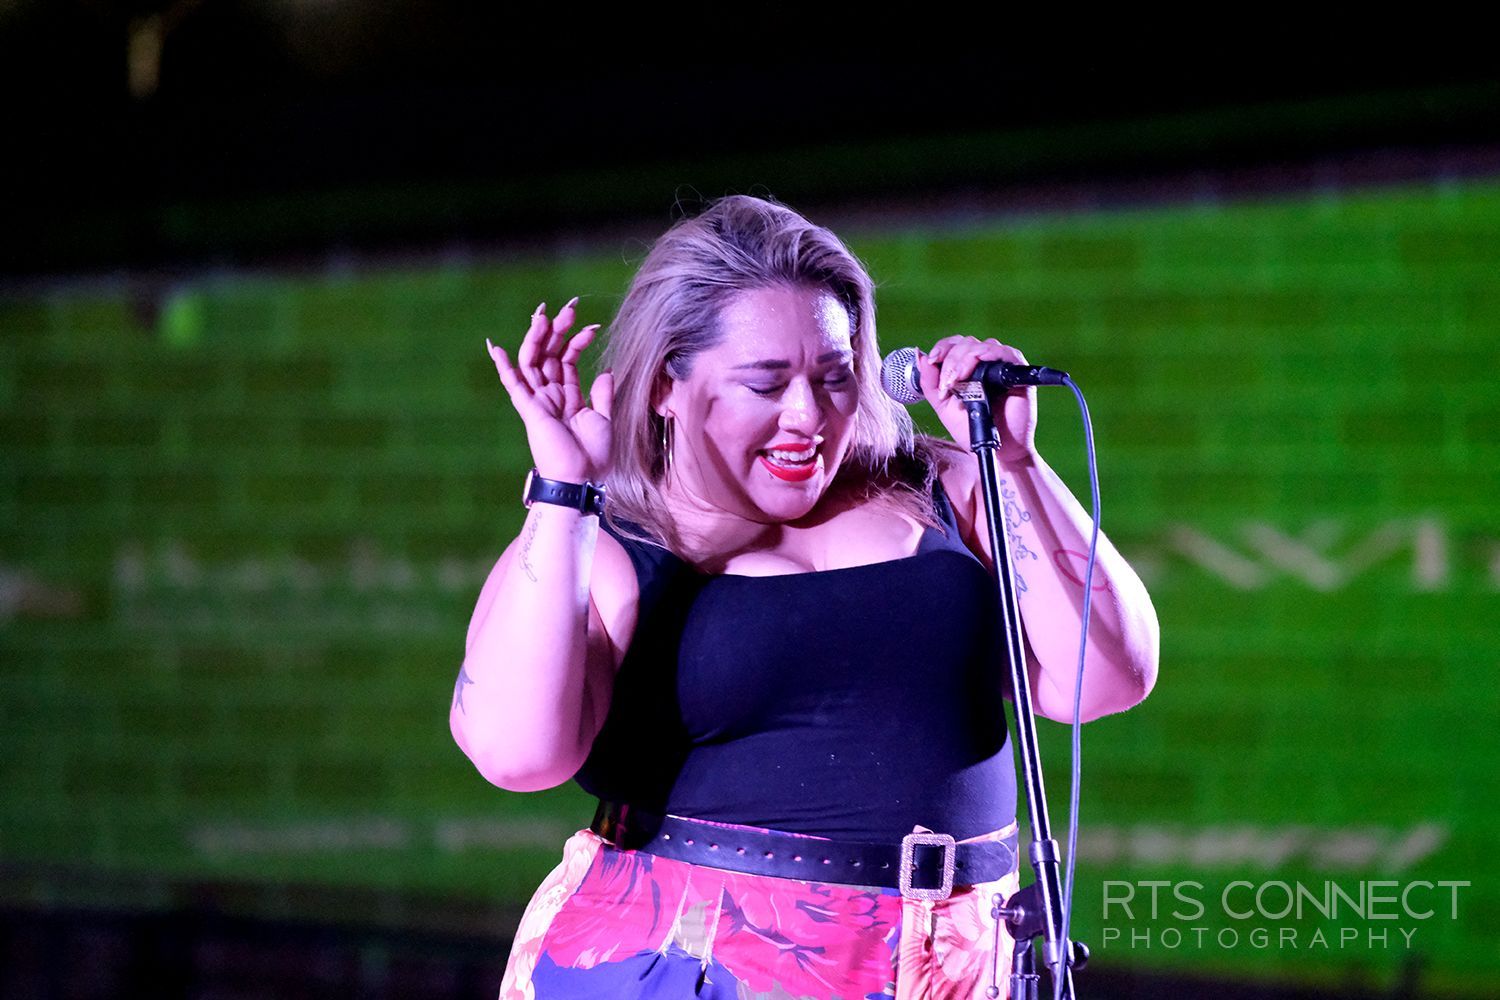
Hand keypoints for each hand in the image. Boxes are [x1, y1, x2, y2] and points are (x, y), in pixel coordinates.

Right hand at [487, 297, 613, 482]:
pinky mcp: (530, 410)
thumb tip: (606, 371)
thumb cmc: (593, 457)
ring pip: (533, 362)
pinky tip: (496, 347)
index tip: (591, 327)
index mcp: (568, 398)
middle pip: (549, 355)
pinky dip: (504, 367)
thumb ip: (602, 395)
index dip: (576, 342)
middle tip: (569, 308)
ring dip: (537, 337)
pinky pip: (513, 385)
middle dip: (557, 330)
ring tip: (544, 314)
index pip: (567, 361)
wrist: (582, 479)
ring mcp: (538, 402)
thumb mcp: (604, 420)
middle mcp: (550, 397)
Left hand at [915, 336, 1037, 460]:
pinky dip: (988, 354)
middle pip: (965, 343)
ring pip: (981, 345)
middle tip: (947, 383)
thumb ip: (930, 382)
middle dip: (951, 360)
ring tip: (958, 381)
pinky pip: (1004, 352)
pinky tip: (978, 368)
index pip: (953, 344)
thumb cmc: (970, 428)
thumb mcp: (942, 405)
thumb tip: (919, 354)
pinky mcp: (1018, 370)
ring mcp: (1001, 365)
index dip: (942, 348)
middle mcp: (984, 362)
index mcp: (966, 367)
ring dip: (965, 359)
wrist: (995, 449)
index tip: (932, 360)